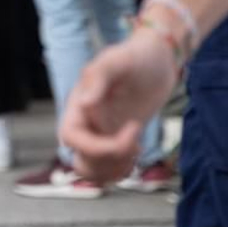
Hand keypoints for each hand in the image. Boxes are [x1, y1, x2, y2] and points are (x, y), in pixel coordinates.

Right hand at [60, 31, 179, 183]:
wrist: (156, 61)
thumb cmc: (136, 56)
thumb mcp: (118, 60)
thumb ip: (98, 77)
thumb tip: (83, 104)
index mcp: (79, 104)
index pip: (71, 137)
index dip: (97, 146)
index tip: (133, 129)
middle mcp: (85, 122)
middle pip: (81, 160)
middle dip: (110, 160)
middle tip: (135, 143)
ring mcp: (99, 134)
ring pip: (92, 170)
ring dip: (114, 169)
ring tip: (135, 149)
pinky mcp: (113, 142)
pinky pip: (107, 170)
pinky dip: (121, 170)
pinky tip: (137, 150)